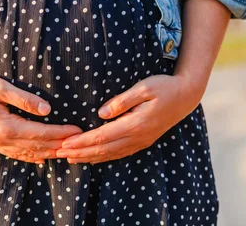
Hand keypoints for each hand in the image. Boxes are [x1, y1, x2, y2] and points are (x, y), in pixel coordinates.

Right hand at [0, 70, 83, 164]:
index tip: (77, 130)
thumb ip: (24, 98)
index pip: (41, 133)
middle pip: (38, 146)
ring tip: (66, 152)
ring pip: (28, 153)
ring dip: (48, 153)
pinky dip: (30, 157)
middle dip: (60, 144)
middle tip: (79, 142)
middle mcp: (2, 139)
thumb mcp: (0, 87)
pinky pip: (15, 154)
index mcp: (7, 126)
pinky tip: (40, 159)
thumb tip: (48, 110)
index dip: (61, 133)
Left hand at [54, 73, 203, 163]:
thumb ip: (122, 100)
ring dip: (88, 157)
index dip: (81, 141)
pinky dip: (103, 157)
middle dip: (80, 152)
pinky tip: (92, 158)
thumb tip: (101, 113)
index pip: (102, 136)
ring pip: (110, 154)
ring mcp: (141, 141)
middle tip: (59, 153)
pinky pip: (119, 153)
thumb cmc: (164, 86)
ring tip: (70, 158)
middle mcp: (137, 137)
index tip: (64, 143)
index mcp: (135, 123)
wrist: (186, 96)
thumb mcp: (144, 87)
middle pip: (103, 149)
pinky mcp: (143, 141)